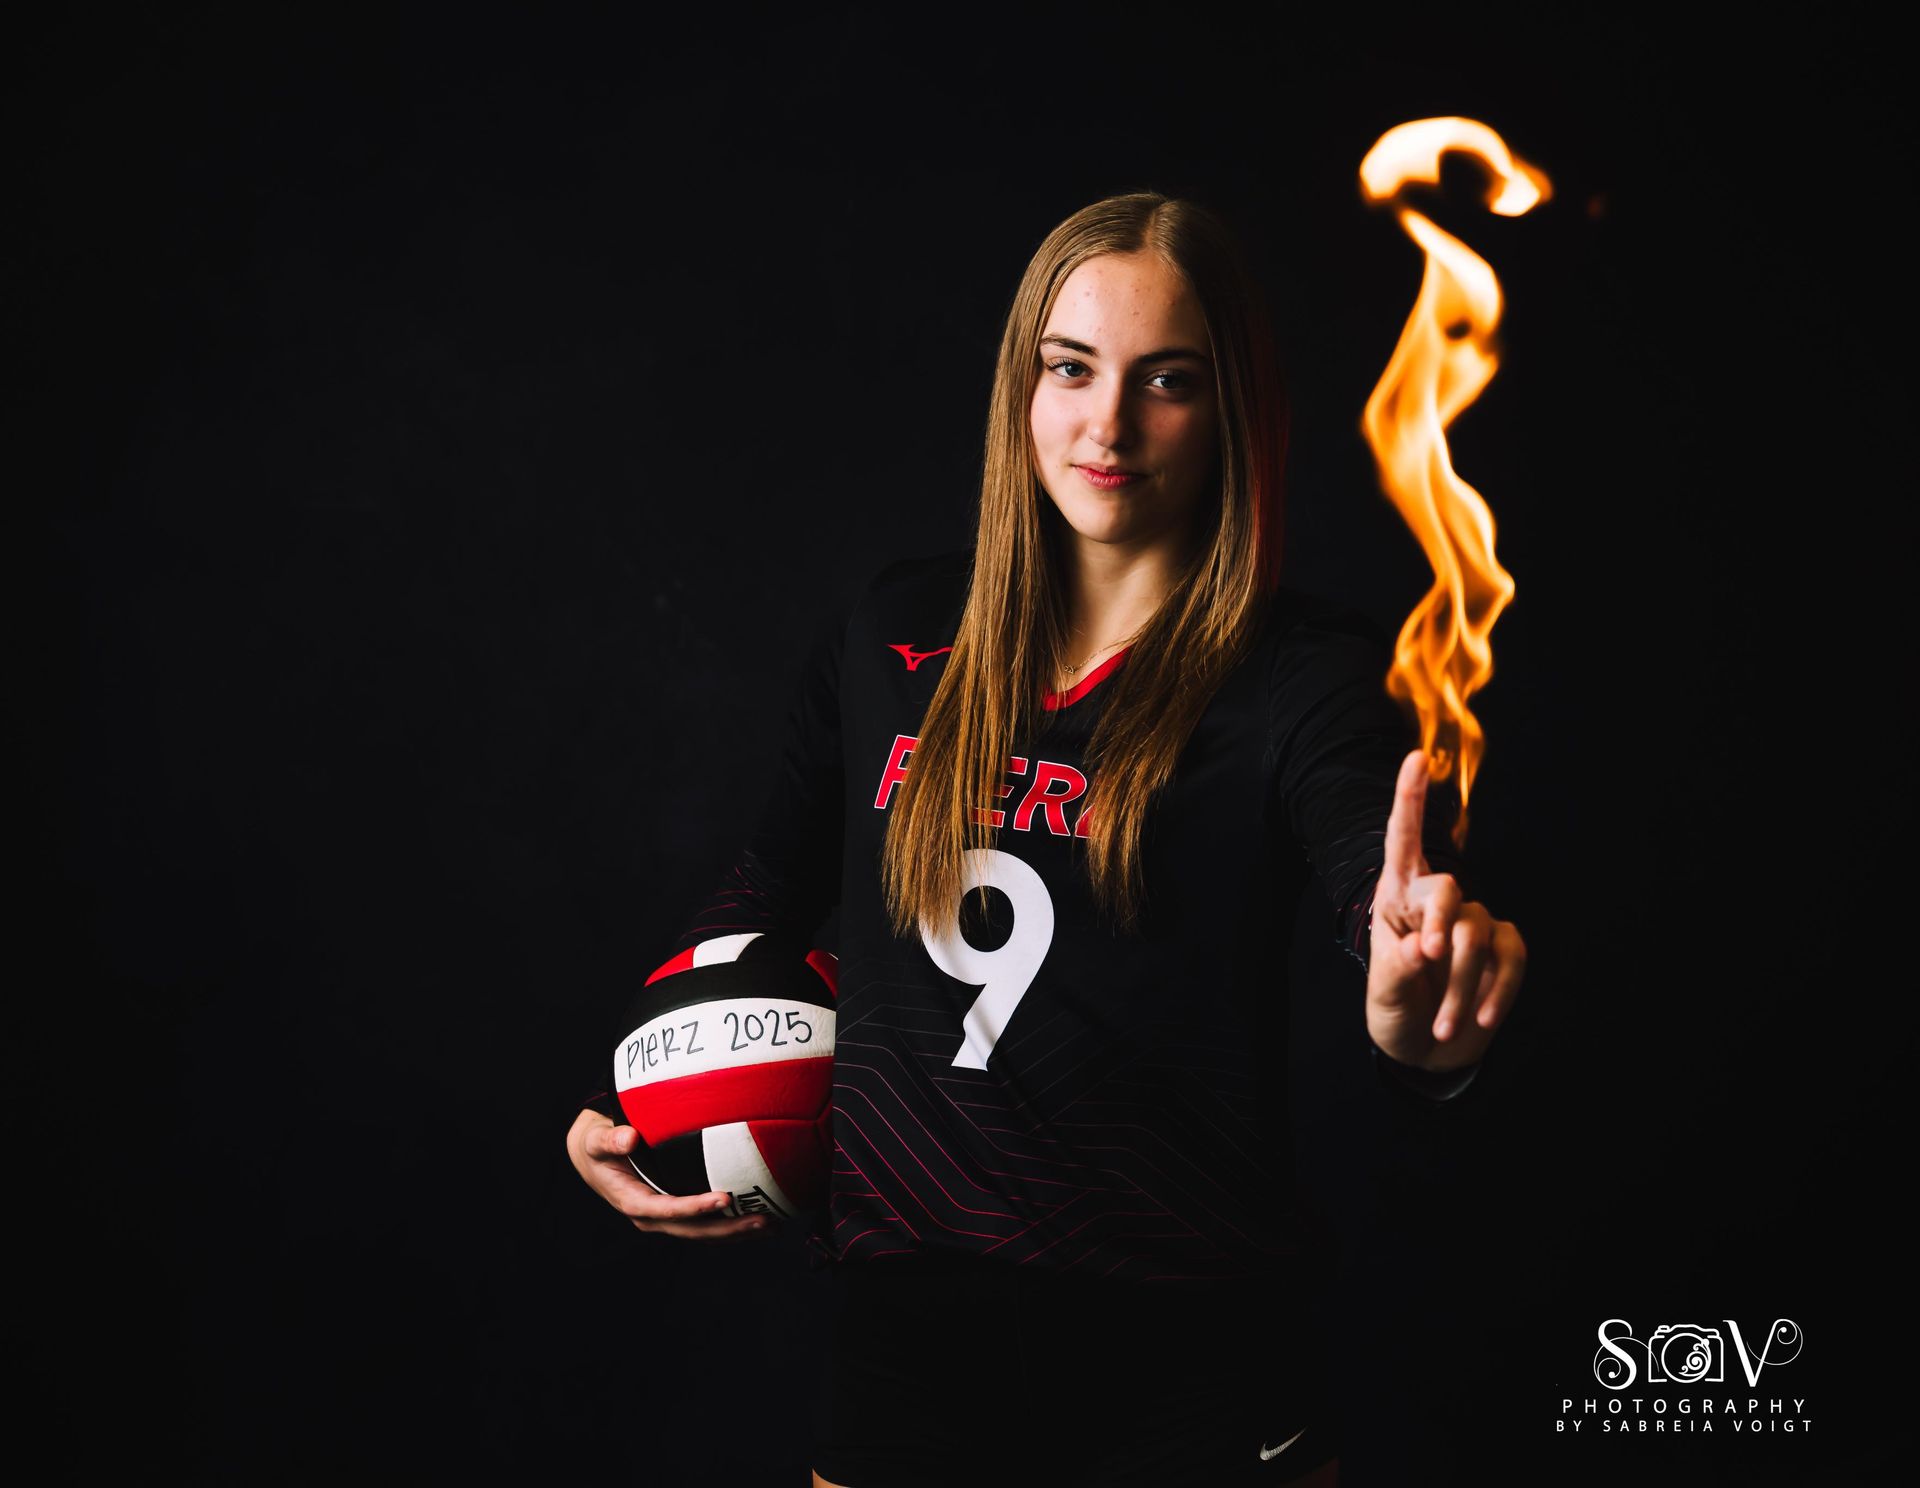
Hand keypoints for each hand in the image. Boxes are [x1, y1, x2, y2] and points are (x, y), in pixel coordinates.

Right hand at [566, 1109, 775, 1241]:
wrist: (595, 1158)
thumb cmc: (598, 1145)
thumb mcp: (596, 1140)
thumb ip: (610, 1140)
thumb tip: (628, 1138)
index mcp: (633, 1202)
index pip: (668, 1209)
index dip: (695, 1208)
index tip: (724, 1199)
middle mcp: (652, 1217)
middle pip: (694, 1230)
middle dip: (729, 1228)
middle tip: (763, 1219)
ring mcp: (666, 1219)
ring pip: (705, 1233)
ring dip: (737, 1232)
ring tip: (772, 1225)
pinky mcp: (677, 1214)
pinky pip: (707, 1225)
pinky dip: (733, 1224)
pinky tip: (761, 1217)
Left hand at [1365, 749, 1526, 1071]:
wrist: (1425, 1050)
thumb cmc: (1395, 1012)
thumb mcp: (1383, 997)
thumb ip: (1397, 972)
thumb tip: (1424, 947)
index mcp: (1396, 898)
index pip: (1401, 842)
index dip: (1410, 799)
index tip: (1417, 759)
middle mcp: (1436, 901)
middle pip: (1447, 888)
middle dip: (1440, 922)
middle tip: (1430, 958)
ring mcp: (1474, 922)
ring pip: (1476, 935)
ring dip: (1460, 986)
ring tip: (1443, 1028)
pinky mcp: (1503, 949)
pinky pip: (1511, 958)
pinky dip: (1496, 991)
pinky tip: (1481, 1018)